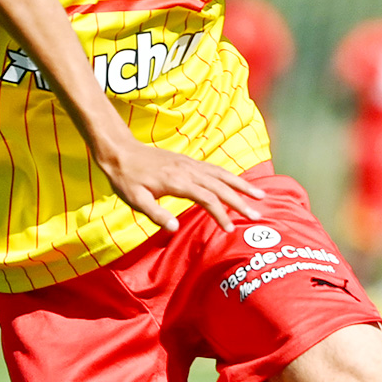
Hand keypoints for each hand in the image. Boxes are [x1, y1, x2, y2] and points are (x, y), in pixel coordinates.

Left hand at [96, 136, 265, 232]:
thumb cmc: (126, 179)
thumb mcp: (135, 200)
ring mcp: (190, 164)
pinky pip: (215, 169)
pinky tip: (238, 183)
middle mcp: (188, 170)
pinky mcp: (188, 161)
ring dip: (242, 185)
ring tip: (260, 194)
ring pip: (222, 174)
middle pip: (221, 186)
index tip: (229, 229)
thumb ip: (156, 214)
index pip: (208, 199)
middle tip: (256, 215)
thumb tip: (174, 228)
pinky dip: (230, 176)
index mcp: (178, 182)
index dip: (221, 214)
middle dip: (240, 200)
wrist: (121, 152)